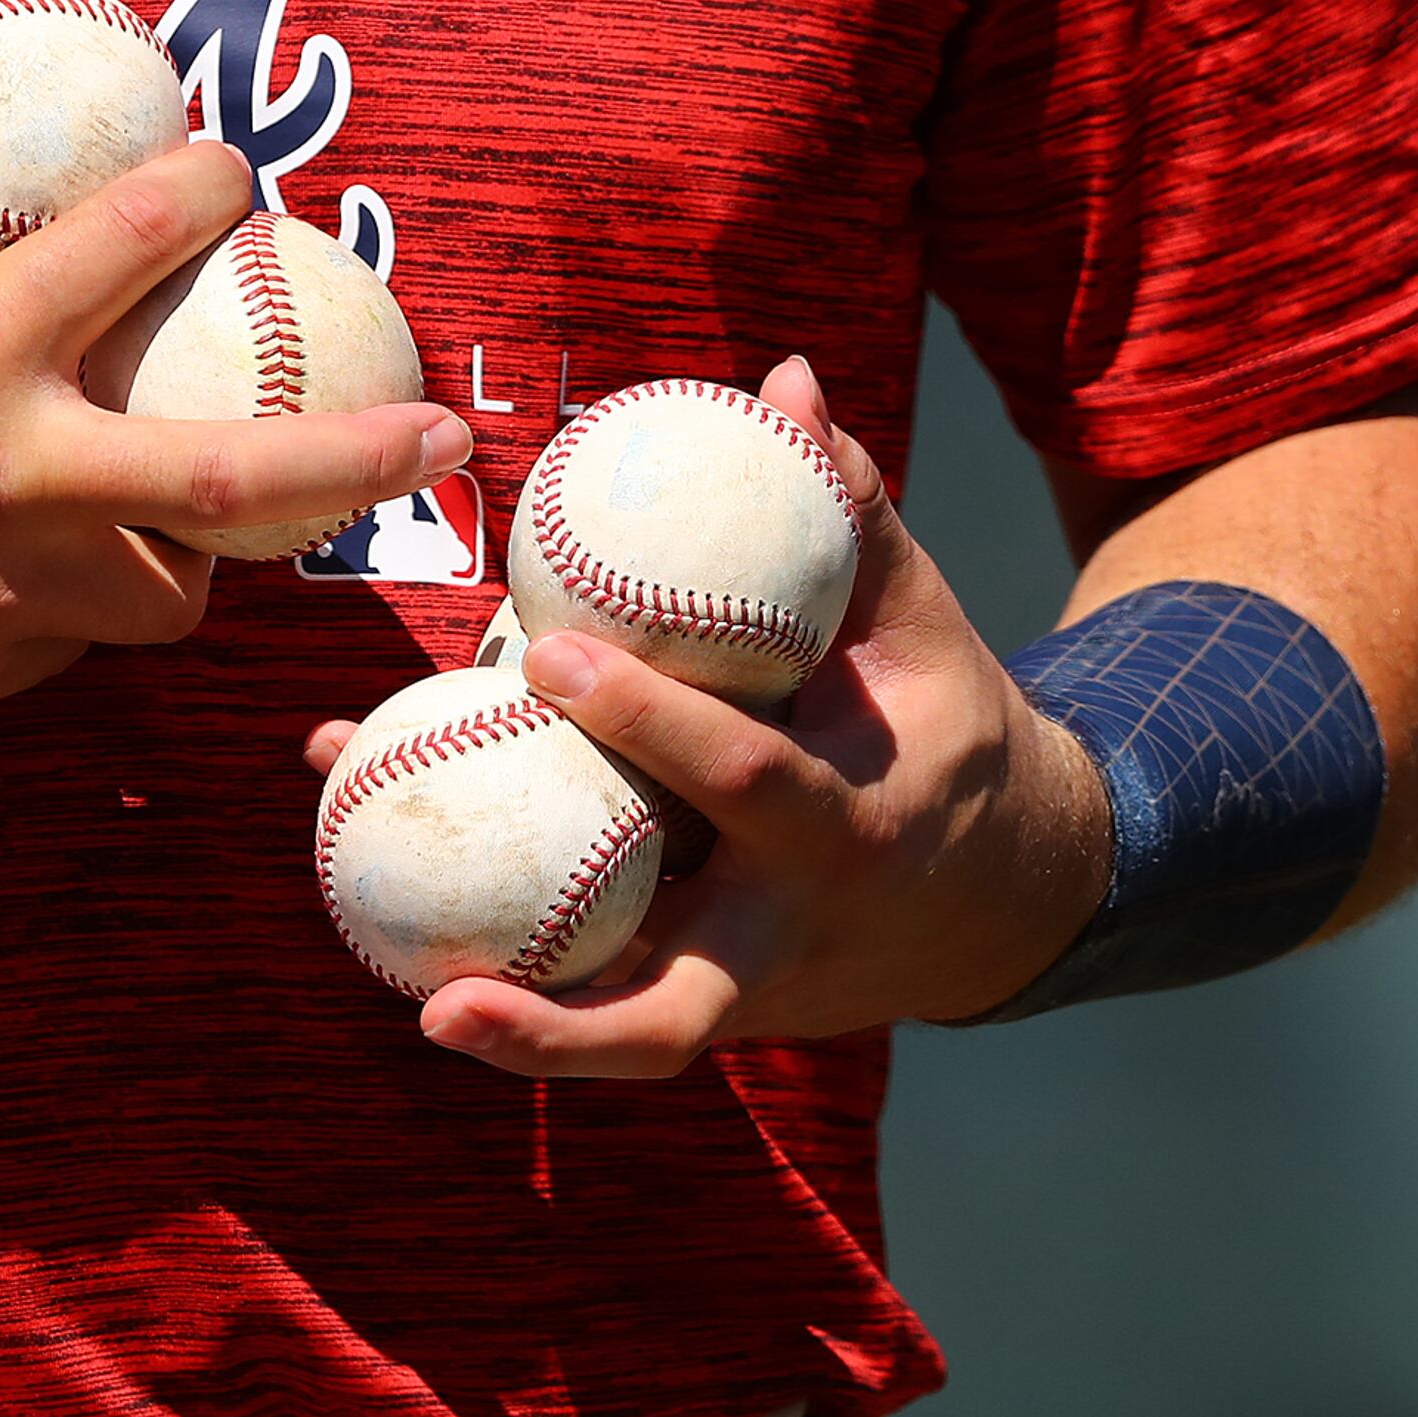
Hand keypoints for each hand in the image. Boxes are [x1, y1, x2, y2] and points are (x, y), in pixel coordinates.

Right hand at [0, 0, 472, 733]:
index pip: (129, 245)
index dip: (203, 190)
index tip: (242, 169)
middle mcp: (9, 481)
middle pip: (234, 477)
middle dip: (360, 458)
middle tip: (447, 437)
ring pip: (166, 592)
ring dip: (209, 557)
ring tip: (230, 528)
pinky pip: (66, 644)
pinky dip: (80, 604)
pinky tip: (65, 572)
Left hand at [297, 357, 1109, 1076]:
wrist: (1005, 897)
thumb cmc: (941, 729)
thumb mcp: (921, 628)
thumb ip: (852, 516)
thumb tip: (783, 382)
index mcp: (851, 829)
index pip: (744, 778)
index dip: (647, 722)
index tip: (545, 653)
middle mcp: (790, 936)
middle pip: (677, 1006)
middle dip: (570, 1009)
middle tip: (449, 976)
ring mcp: (747, 994)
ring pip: (635, 1034)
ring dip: (529, 1034)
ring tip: (423, 1007)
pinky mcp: (710, 1010)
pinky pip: (607, 1005)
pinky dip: (521, 990)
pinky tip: (413, 949)